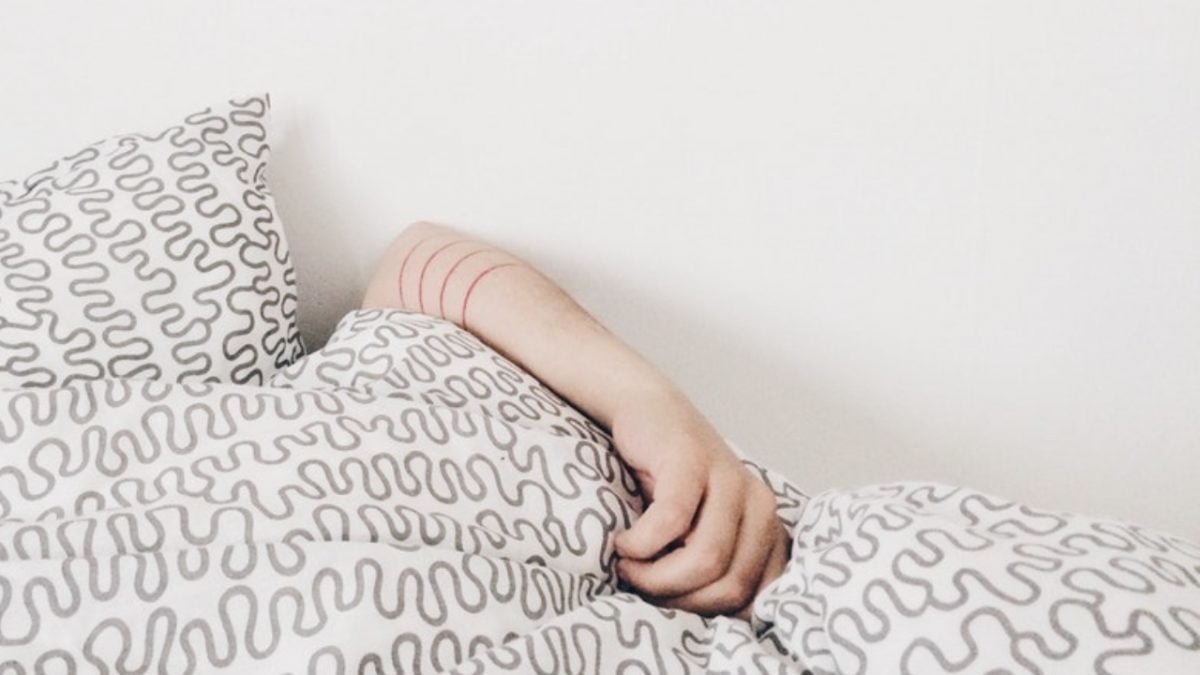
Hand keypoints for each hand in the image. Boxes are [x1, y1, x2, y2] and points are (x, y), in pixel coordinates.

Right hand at [610, 388, 790, 618]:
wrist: (645, 411)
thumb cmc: (668, 481)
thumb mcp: (701, 529)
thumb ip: (717, 567)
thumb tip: (711, 626)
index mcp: (767, 527)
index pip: (754, 598)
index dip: (706, 613)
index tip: (669, 601)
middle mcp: (758, 504)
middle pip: (729, 586)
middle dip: (677, 599)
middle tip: (640, 585)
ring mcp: (728, 479)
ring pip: (705, 560)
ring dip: (654, 576)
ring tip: (627, 564)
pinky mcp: (692, 460)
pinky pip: (671, 522)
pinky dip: (641, 543)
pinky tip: (623, 540)